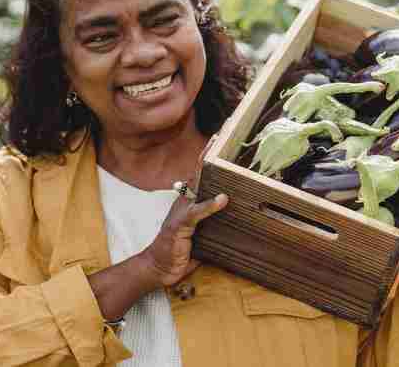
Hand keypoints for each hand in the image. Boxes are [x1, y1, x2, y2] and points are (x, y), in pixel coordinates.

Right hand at [139, 133, 225, 288]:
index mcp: (191, 201)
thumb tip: (239, 217)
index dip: (211, 155)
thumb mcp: (204, 235)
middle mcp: (185, 201)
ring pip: (197, 184)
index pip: (203, 173)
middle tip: (224, 130)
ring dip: (208, 167)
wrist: (159, 268)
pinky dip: (210, 205)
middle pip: (199, 170)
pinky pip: (196, 212)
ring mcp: (182, 211)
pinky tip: (222, 199)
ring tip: (220, 150)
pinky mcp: (180, 225)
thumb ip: (218, 223)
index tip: (222, 136)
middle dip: (210, 150)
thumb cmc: (181, 251)